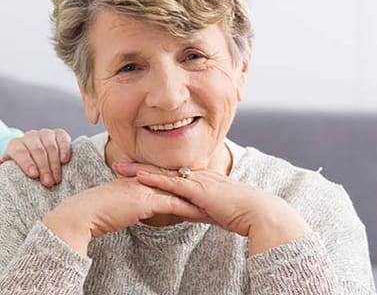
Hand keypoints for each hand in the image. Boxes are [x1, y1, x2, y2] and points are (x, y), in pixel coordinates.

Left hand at [0, 128, 71, 187]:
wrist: (35, 161)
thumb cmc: (20, 170)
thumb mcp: (8, 171)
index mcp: (15, 145)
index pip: (19, 151)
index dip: (26, 162)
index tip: (33, 175)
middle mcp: (29, 136)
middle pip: (36, 150)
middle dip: (43, 167)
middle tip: (48, 183)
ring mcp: (44, 134)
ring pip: (50, 145)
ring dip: (54, 163)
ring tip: (56, 179)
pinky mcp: (58, 134)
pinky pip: (62, 137)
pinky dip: (64, 148)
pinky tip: (64, 161)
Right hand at [41, 177, 209, 253]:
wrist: (83, 213)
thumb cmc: (94, 211)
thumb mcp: (114, 202)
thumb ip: (127, 200)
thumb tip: (133, 207)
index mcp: (137, 178)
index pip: (166, 179)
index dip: (183, 184)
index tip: (199, 190)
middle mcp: (143, 180)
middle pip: (177, 182)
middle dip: (197, 190)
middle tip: (215, 195)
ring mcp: (145, 189)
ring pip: (179, 192)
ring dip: (198, 200)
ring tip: (215, 206)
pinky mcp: (146, 201)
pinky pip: (173, 204)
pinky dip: (189, 210)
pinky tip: (203, 215)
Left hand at [115, 162, 311, 254]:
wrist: (258, 213)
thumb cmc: (241, 214)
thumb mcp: (214, 210)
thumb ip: (199, 208)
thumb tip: (186, 211)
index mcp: (200, 180)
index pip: (170, 173)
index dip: (151, 170)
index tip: (132, 168)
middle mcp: (196, 176)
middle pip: (162, 169)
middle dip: (139, 166)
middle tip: (118, 163)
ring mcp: (197, 181)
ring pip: (163, 173)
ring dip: (140, 170)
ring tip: (120, 167)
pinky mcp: (198, 190)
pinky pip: (172, 183)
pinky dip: (155, 179)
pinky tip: (139, 177)